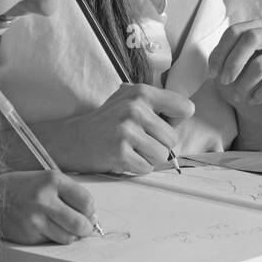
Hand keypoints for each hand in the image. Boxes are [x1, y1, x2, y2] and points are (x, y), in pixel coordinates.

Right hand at [0, 170, 95, 244]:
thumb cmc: (21, 188)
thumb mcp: (45, 180)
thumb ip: (69, 194)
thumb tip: (92, 216)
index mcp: (52, 180)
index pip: (86, 201)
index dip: (90, 210)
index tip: (88, 212)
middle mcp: (44, 199)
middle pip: (79, 224)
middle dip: (86, 228)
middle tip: (84, 227)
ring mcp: (35, 219)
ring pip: (68, 237)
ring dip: (70, 235)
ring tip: (62, 227)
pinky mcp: (28, 235)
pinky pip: (51, 242)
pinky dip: (52, 238)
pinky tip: (44, 228)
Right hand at [43, 84, 194, 173]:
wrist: (73, 139)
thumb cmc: (108, 122)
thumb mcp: (130, 99)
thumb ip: (159, 102)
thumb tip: (188, 111)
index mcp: (142, 92)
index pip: (186, 108)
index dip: (175, 122)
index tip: (159, 125)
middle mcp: (135, 107)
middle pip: (173, 139)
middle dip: (159, 145)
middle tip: (137, 141)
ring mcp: (126, 130)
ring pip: (161, 156)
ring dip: (148, 158)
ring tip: (130, 150)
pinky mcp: (120, 152)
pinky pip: (146, 168)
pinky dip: (137, 168)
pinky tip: (122, 158)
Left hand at [207, 21, 261, 133]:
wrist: (257, 113)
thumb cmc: (240, 85)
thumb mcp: (223, 69)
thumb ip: (220, 55)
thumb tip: (219, 55)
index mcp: (257, 30)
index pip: (236, 31)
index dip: (221, 52)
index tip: (213, 73)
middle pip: (252, 37)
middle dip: (234, 62)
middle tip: (225, 81)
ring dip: (245, 84)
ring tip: (240, 96)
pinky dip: (260, 94)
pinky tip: (254, 100)